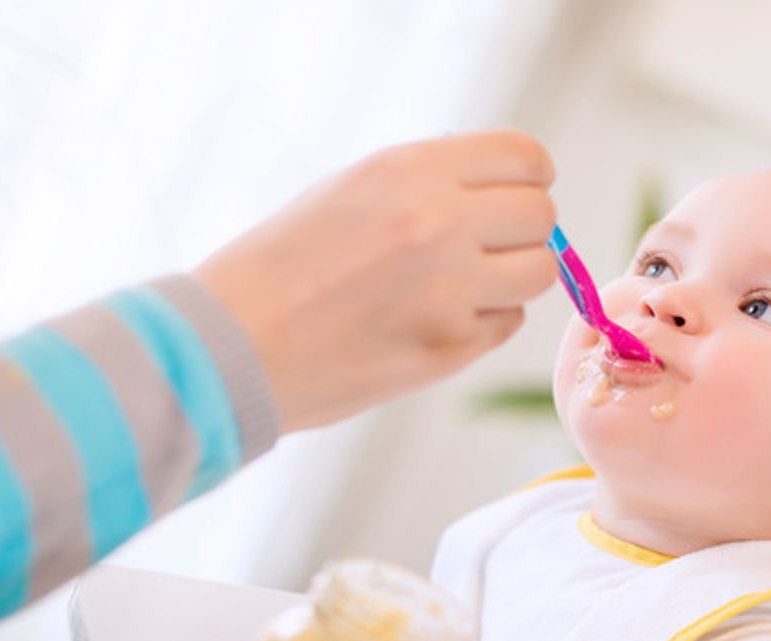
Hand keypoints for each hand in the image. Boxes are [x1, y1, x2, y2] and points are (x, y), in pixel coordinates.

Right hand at [195, 130, 557, 431]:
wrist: (230, 347)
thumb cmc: (279, 266)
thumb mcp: (351, 189)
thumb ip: (429, 183)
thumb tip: (500, 191)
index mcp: (411, 171)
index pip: (525, 159)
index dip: (530, 177)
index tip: (519, 192)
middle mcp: (439, 223)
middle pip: (540, 216)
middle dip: (522, 230)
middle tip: (488, 246)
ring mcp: (450, 291)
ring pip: (538, 273)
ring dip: (512, 278)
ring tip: (463, 285)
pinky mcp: (450, 349)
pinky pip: (505, 324)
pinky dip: (482, 322)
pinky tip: (434, 320)